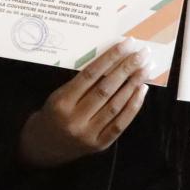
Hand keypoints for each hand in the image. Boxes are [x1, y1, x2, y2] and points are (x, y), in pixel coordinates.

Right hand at [17, 39, 153, 167]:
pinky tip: (141, 91)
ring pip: (115, 106)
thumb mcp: (59, 94)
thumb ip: (82, 82)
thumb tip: (113, 62)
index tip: (126, 44)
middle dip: (126, 69)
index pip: (90, 75)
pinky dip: (133, 106)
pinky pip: (120, 124)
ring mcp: (88, 134)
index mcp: (62, 101)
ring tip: (145, 70)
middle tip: (142, 54)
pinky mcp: (99, 145)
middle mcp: (75, 119)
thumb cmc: (54, 113)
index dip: (110, 58)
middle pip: (105, 89)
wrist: (44, 146)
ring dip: (133, 85)